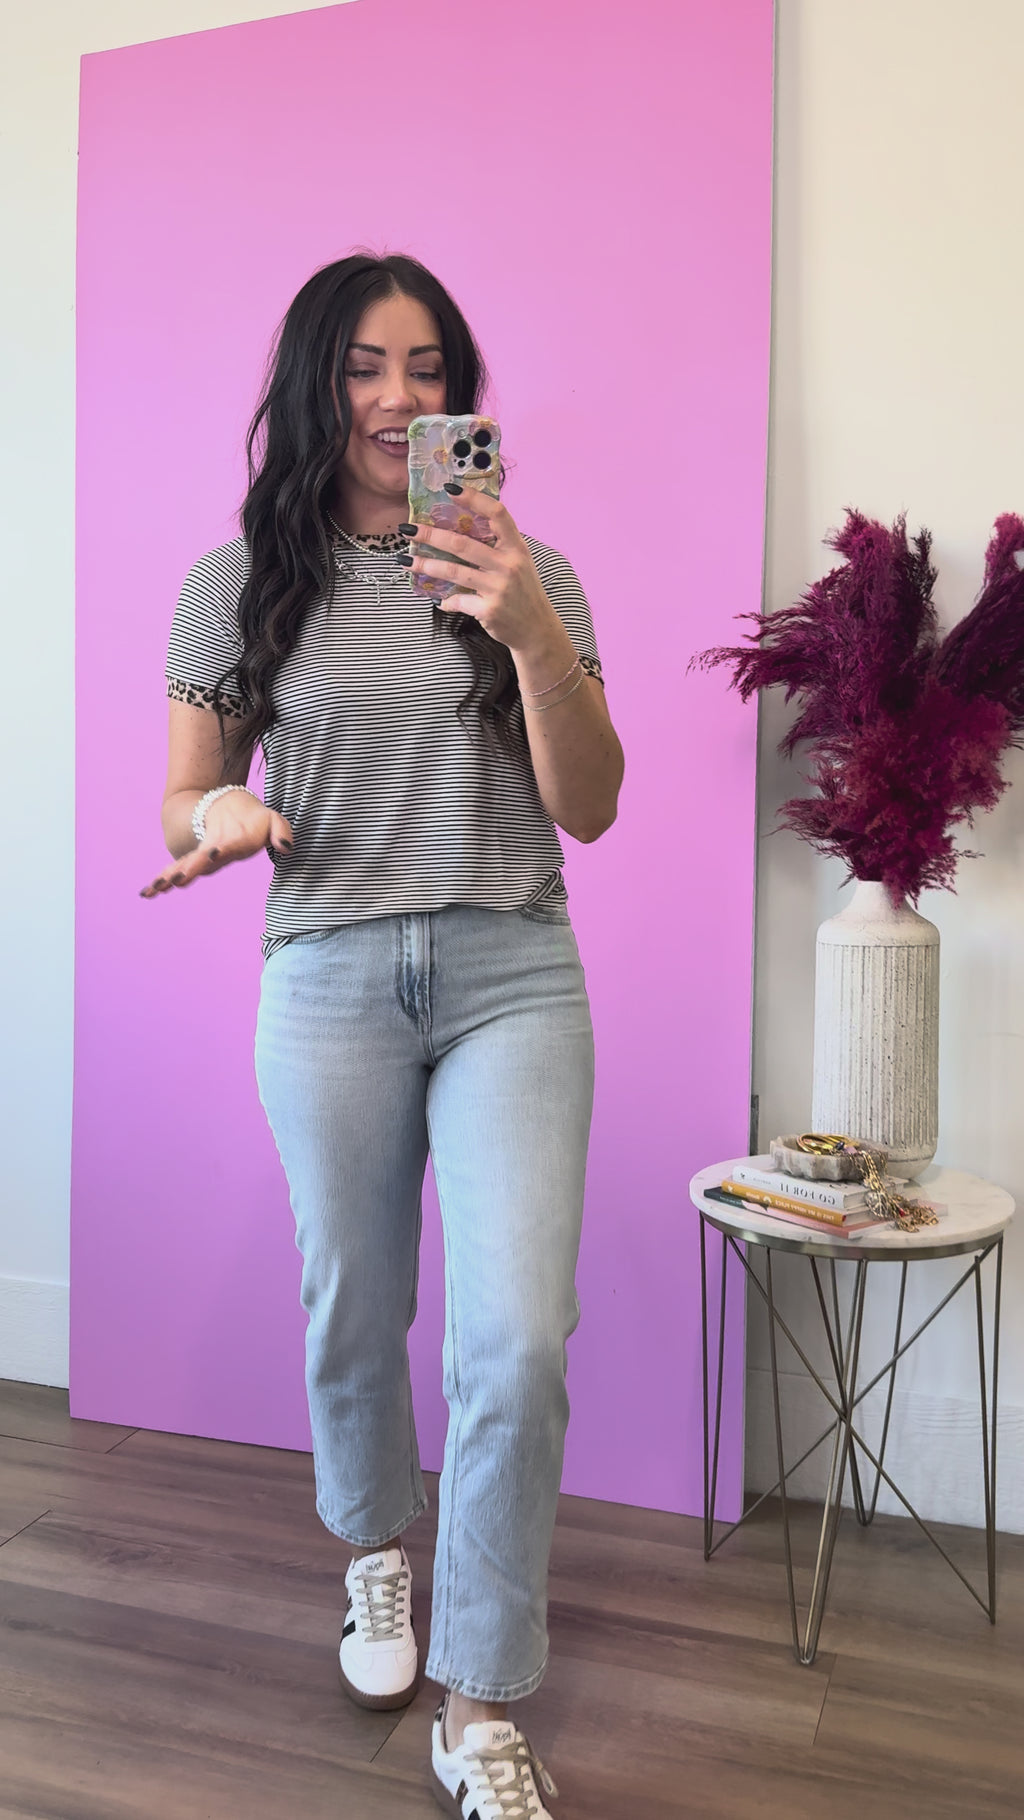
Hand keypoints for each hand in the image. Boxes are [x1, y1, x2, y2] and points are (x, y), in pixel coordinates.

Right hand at [139, 792, 294, 897]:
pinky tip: (147, 893)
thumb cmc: (255, 819)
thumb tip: (285, 848)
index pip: (227, 845)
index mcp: (234, 839)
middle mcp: (214, 848)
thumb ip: (281, 832)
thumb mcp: (273, 820)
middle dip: (190, 868)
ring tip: (153, 890)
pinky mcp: (194, 861)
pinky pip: (176, 870)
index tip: (212, 853)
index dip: (220, 849)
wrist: (228, 804)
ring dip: (167, 877)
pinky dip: (161, 880)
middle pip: (199, 859)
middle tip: (178, 879)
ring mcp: (201, 855)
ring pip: (182, 866)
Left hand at [401, 486, 561, 655]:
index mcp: (516, 547)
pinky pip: (459, 600)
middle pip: (463, 543)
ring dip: (427, 565)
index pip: (497, 514)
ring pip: (455, 571)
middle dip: (431, 535)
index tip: (450, 490)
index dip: (474, 499)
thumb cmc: (523, 592)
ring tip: (406, 561)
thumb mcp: (518, 563)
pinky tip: (441, 601)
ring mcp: (499, 587)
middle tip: (409, 529)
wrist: (537, 629)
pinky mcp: (489, 609)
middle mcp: (509, 564)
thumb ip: (496, 546)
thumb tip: (459, 530)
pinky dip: (447, 601)